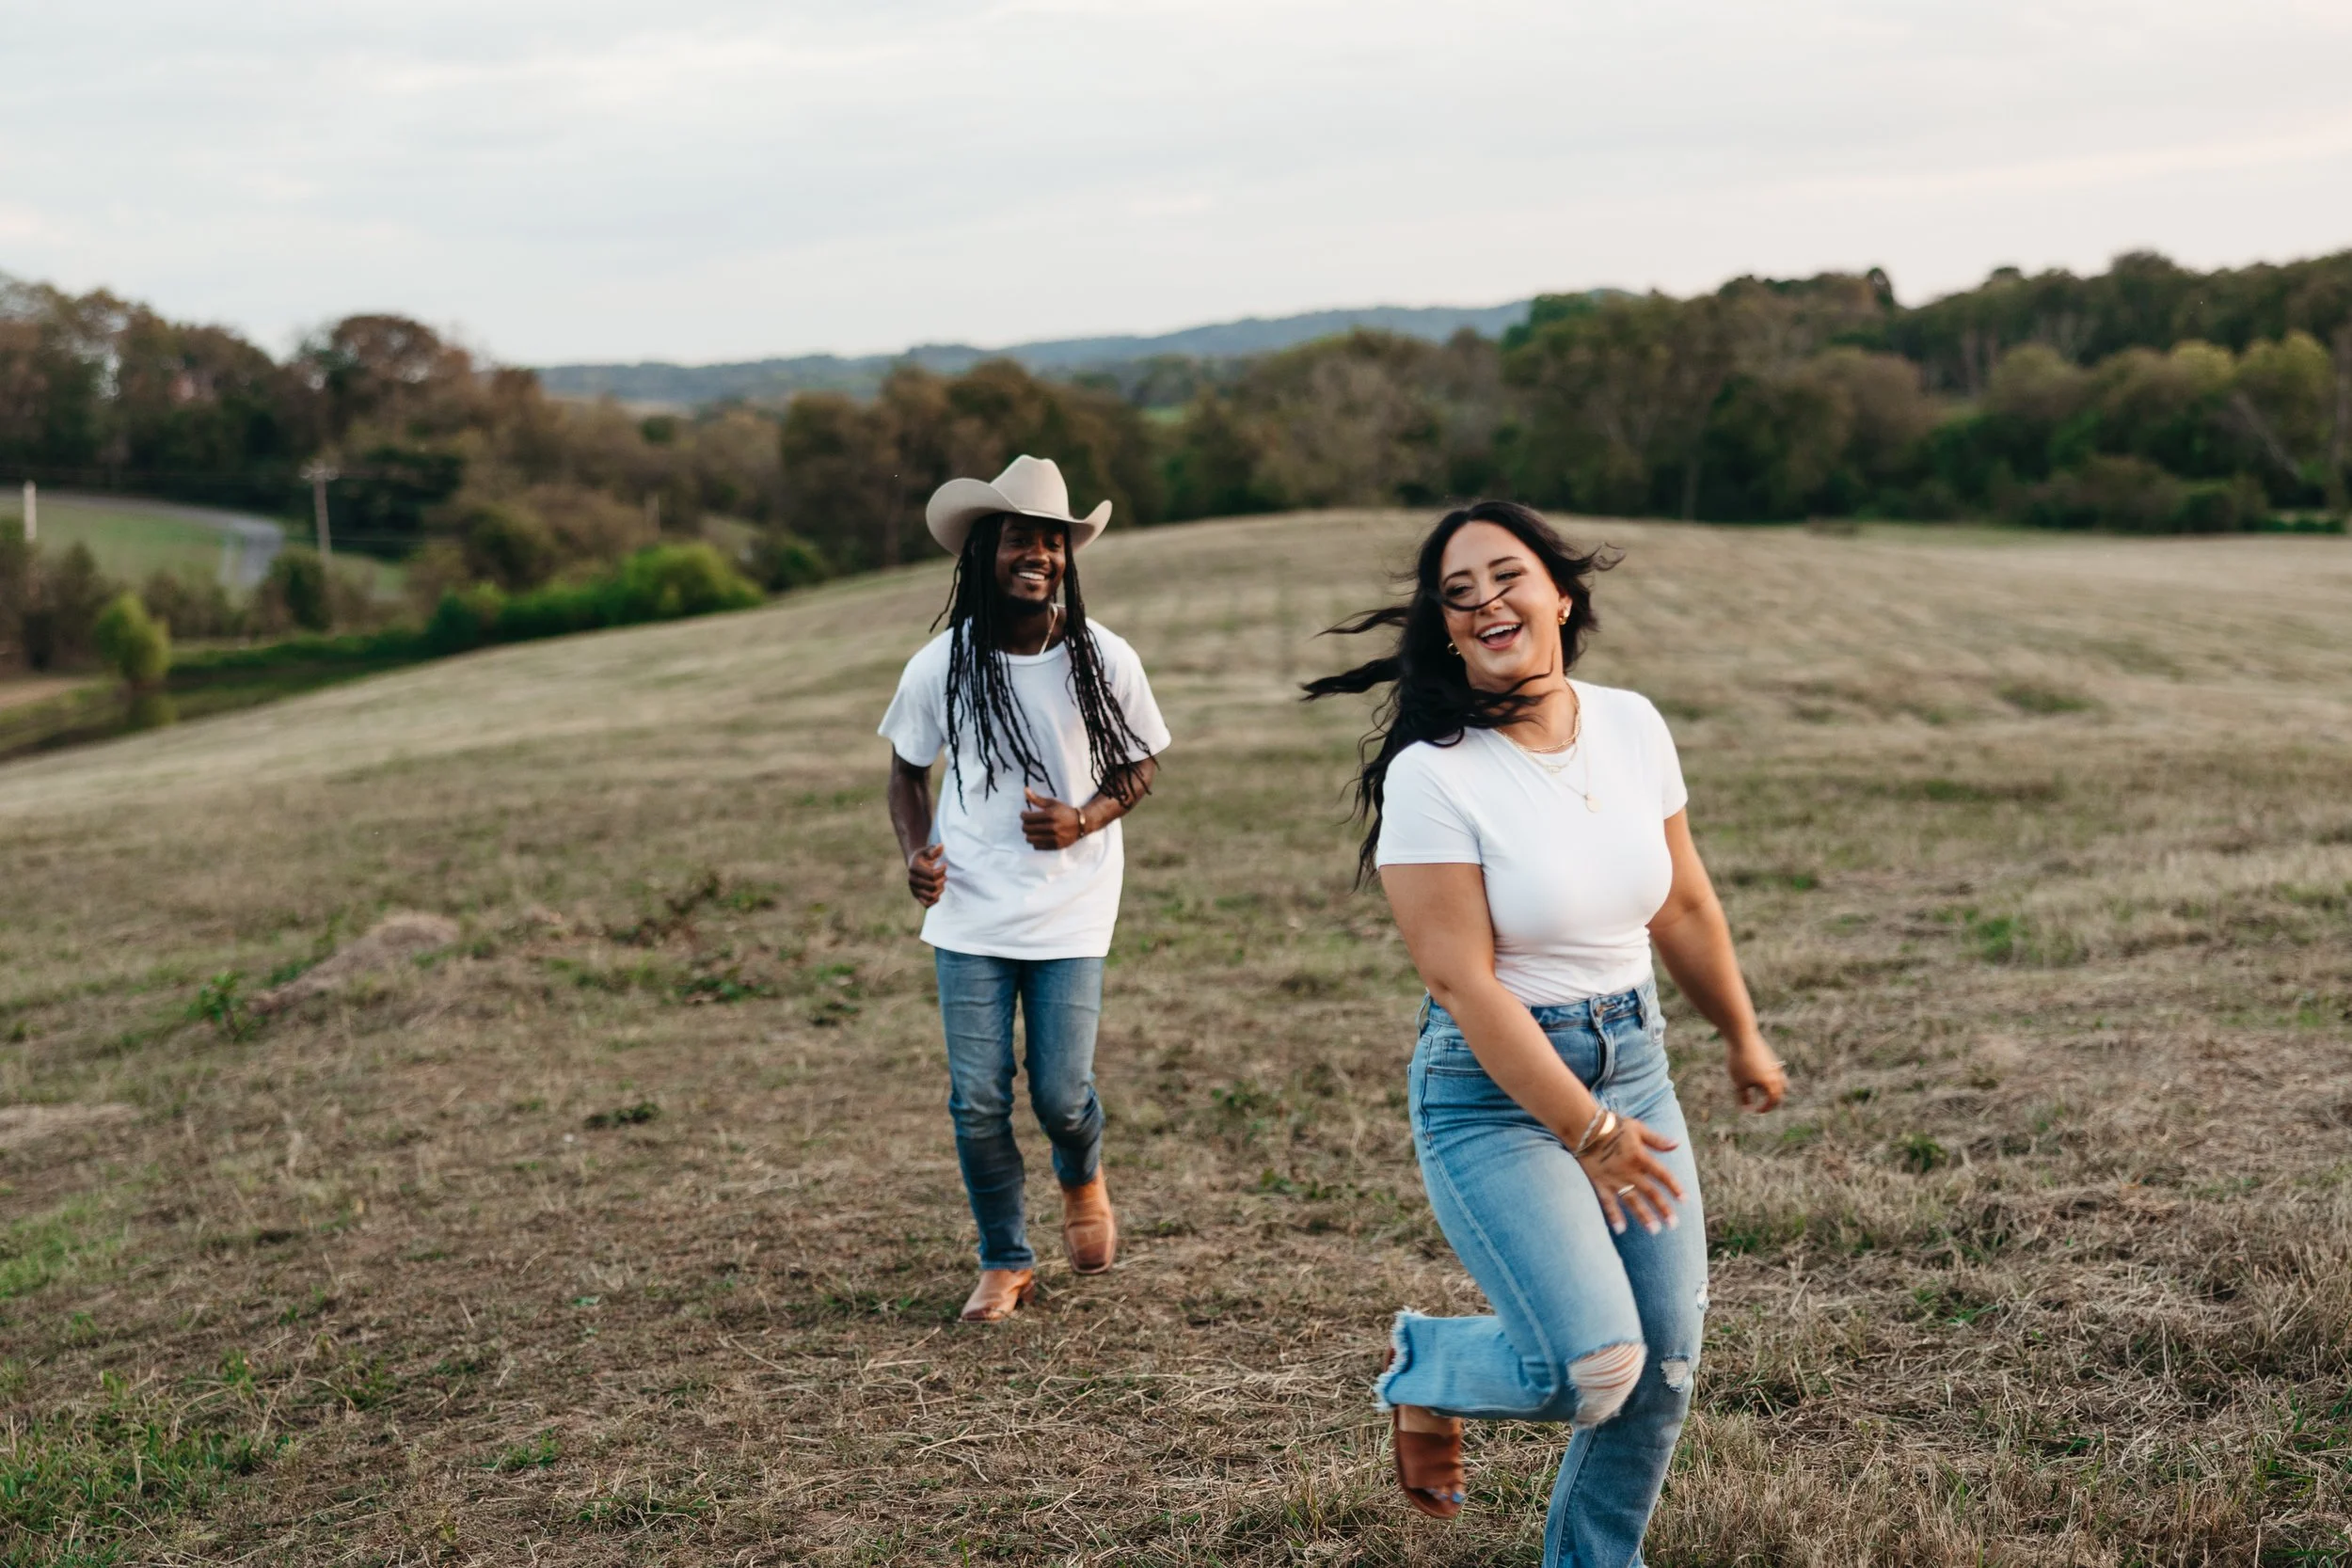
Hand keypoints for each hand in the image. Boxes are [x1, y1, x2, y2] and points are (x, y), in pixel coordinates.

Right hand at [906, 843, 945, 906]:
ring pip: (931, 896)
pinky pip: (926, 904)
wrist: (915, 865)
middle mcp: (912, 880)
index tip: (945, 864)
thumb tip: (941, 846)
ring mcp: (913, 889)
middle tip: (944, 876)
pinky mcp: (916, 896)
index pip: (932, 875)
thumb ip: (934, 849)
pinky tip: (938, 891)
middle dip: (943, 880)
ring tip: (942, 884)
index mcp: (914, 868)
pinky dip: (935, 900)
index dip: (942, 871)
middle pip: (933, 886)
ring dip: (940, 890)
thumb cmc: (924, 857)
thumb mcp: (928, 850)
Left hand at [1020, 789, 1083, 850]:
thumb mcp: (1052, 803)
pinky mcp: (1056, 846)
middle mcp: (1052, 827)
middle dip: (1025, 824)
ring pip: (1030, 839)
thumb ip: (1037, 799)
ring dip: (1029, 834)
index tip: (1024, 814)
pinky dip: (1035, 841)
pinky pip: (1037, 846)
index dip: (1023, 815)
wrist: (1081, 823)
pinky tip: (1039, 836)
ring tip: (1032, 830)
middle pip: (1027, 829)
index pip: (1027, 817)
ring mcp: (1054, 837)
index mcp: (1051, 814)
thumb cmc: (1065, 811)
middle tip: (1027, 822)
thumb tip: (1025, 790)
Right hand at [1574, 1113, 1684, 1235]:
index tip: (1684, 1200)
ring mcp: (1614, 1179)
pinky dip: (1614, 1216)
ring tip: (1654, 1230)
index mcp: (1640, 1156)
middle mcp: (1629, 1171)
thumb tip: (1676, 1144)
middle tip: (1673, 1224)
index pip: (1662, 1175)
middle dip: (1663, 1209)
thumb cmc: (1613, 1125)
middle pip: (1650, 1192)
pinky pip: (1608, 1202)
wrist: (1585, 1127)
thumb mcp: (1638, 1128)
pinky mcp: (1600, 1183)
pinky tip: (1620, 1229)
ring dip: (1643, 1216)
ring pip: (1632, 1201)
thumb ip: (1657, 1139)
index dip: (1674, 1187)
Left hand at [1726, 1037, 1785, 1112]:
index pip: (1772, 1101)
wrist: (1742, 1037)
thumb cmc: (1739, 1062)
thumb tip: (1746, 1109)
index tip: (1756, 1111)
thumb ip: (1743, 1098)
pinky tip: (1760, 1079)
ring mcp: (1775, 1065)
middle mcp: (1777, 1075)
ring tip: (1765, 1094)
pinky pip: (1775, 1073)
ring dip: (1774, 1090)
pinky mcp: (1771, 1058)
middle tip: (1763, 1106)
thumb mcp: (1739, 1083)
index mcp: (1770, 1084)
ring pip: (1780, 1082)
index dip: (1765, 1108)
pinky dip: (1771, 1080)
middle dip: (1772, 1101)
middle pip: (1779, 1093)